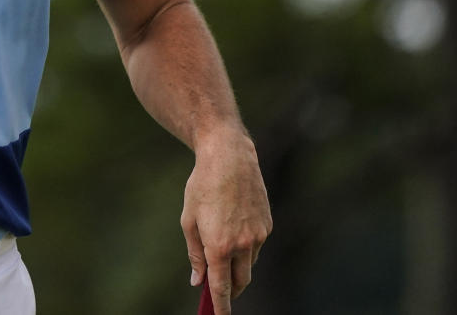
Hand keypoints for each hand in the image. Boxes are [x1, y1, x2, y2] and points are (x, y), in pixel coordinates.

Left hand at [182, 126, 271, 314]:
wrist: (229, 157)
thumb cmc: (202, 187)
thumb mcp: (189, 220)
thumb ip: (194, 254)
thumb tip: (198, 280)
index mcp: (219, 245)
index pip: (222, 288)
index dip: (221, 306)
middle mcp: (243, 244)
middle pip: (241, 282)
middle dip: (231, 290)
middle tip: (220, 291)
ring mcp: (258, 235)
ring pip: (250, 264)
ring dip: (238, 265)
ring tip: (223, 247)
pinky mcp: (268, 225)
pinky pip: (257, 246)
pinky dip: (247, 247)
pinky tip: (235, 227)